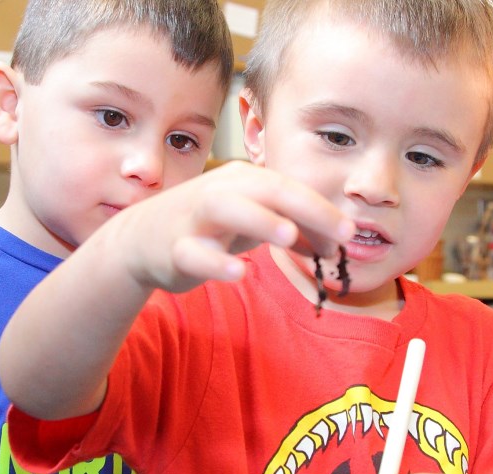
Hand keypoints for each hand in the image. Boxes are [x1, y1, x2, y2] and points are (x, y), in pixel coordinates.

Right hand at [91, 161, 351, 292]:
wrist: (142, 238)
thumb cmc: (208, 225)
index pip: (291, 188)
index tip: (351, 232)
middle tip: (342, 233)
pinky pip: (195, 253)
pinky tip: (238, 272)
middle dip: (307, 208)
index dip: (323, 208)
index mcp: (245, 181)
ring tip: (289, 237)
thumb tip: (334, 242)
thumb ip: (294, 228)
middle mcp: (222, 191)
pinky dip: (216, 262)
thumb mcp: (254, 222)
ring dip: (260, 220)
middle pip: (268, 190)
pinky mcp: (175, 247)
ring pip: (227, 209)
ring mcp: (196, 217)